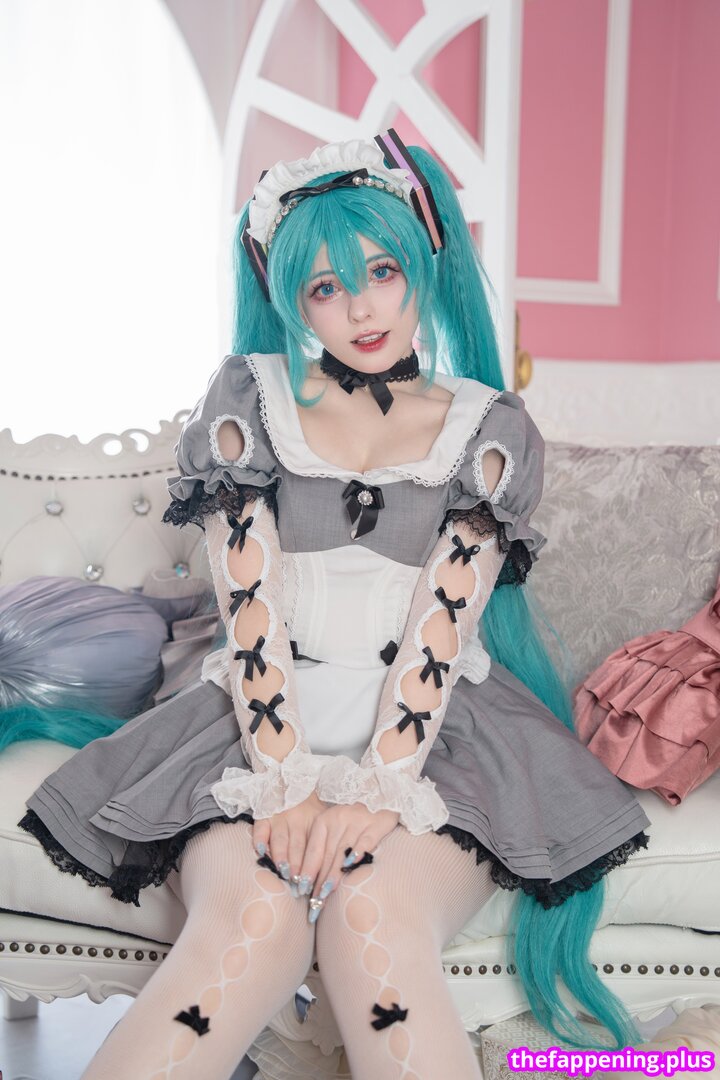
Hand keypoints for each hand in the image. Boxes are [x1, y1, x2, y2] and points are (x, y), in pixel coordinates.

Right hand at [252, 790, 327, 894]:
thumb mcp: (324, 820)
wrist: (293, 781)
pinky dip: (260, 841)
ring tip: (284, 873)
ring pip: (280, 841)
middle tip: (298, 883)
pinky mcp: (264, 815)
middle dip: (297, 867)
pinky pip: (260, 829)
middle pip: (297, 847)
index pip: (314, 848)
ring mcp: (279, 818)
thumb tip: (342, 864)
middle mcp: (296, 820)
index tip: (314, 883)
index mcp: (314, 823)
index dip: (314, 866)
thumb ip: (328, 840)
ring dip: (281, 857)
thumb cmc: (311, 809)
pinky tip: (261, 852)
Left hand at [300, 803, 399, 920]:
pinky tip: (350, 865)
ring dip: (334, 874)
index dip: (307, 869)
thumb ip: (324, 849)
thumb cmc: (354, 820)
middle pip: (327, 854)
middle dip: (319, 880)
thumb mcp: (335, 828)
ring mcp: (358, 820)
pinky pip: (365, 840)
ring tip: (327, 894)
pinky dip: (357, 853)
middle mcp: (339, 818)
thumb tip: (310, 880)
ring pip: (342, 851)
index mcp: (325, 820)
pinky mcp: (376, 824)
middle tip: (314, 902)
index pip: (313, 849)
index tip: (301, 889)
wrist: (381, 796)